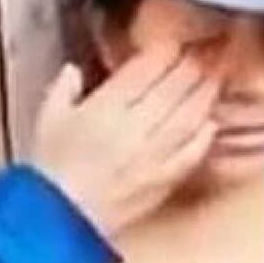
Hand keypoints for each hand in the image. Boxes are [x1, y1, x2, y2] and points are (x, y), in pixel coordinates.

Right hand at [28, 48, 220, 238]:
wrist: (59, 218)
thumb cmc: (52, 168)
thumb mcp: (48, 120)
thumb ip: (64, 90)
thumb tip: (75, 69)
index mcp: (104, 108)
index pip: (145, 70)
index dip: (167, 53)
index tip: (178, 44)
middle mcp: (132, 127)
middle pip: (173, 89)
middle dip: (193, 67)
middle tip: (207, 55)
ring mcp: (152, 154)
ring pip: (188, 117)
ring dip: (205, 95)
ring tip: (215, 80)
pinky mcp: (164, 179)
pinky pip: (191, 154)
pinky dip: (204, 137)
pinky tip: (211, 123)